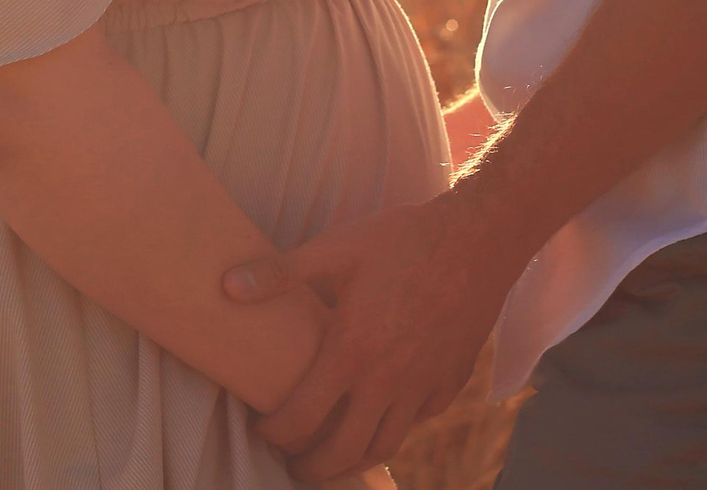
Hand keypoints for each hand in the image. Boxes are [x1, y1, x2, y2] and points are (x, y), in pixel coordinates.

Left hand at [222, 193, 511, 481]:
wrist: (479, 239)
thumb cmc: (404, 239)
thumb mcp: (336, 248)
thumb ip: (280, 272)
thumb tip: (227, 286)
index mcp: (351, 352)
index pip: (302, 417)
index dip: (275, 433)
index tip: (262, 429)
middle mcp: (387, 381)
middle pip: (343, 450)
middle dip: (312, 467)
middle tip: (293, 465)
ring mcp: (423, 386)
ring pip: (385, 445)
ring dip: (353, 460)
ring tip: (333, 460)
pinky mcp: (451, 381)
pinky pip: (419, 420)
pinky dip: (395, 428)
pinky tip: (382, 418)